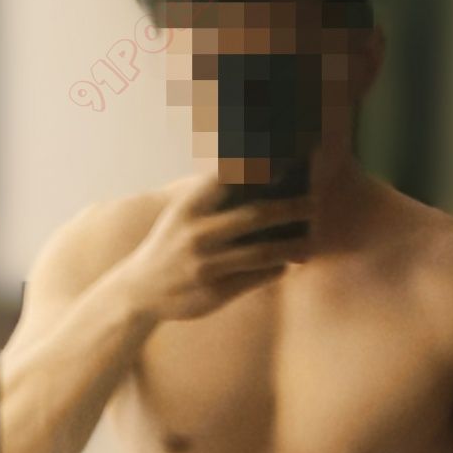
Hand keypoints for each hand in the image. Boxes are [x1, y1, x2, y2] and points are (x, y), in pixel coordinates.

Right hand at [121, 172, 314, 320]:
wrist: (138, 291)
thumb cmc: (173, 243)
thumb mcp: (183, 215)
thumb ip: (215, 197)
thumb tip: (267, 181)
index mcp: (188, 207)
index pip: (227, 178)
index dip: (258, 167)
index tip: (287, 160)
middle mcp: (196, 234)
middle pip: (255, 215)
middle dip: (291, 208)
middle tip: (314, 203)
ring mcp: (206, 265)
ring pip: (263, 252)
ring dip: (293, 245)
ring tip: (311, 241)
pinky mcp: (214, 292)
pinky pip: (258, 277)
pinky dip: (277, 268)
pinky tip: (287, 263)